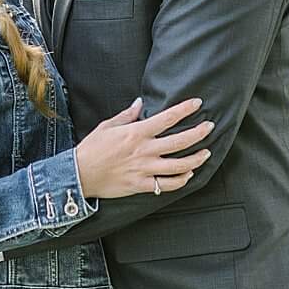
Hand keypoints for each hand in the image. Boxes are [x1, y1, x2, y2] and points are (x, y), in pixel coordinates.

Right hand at [75, 96, 213, 198]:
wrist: (78, 175)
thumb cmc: (91, 148)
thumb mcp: (107, 126)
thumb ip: (127, 115)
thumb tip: (140, 103)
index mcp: (136, 133)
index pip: (167, 118)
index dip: (185, 109)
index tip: (198, 103)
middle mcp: (144, 150)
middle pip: (180, 141)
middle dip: (198, 133)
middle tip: (210, 127)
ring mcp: (144, 169)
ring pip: (179, 165)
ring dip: (196, 159)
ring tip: (206, 153)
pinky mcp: (141, 185)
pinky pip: (166, 184)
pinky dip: (180, 180)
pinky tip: (188, 174)